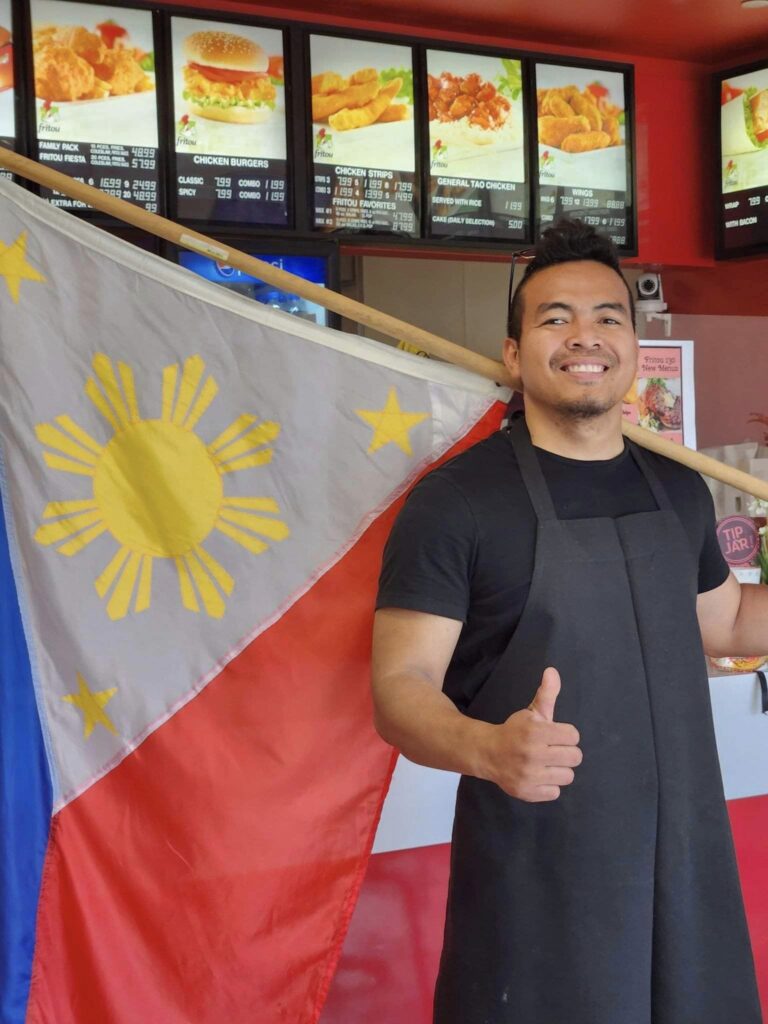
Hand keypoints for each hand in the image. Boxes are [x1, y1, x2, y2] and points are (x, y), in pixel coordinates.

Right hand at [482, 667, 581, 801]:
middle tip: (552, 750)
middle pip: (575, 757)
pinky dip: (549, 785)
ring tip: (546, 764)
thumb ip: (546, 693)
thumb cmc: (515, 731)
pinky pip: (555, 792)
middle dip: (565, 752)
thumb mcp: (531, 712)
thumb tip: (553, 671)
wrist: (488, 753)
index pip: (574, 736)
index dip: (565, 734)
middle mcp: (532, 754)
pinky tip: (538, 776)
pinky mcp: (527, 792)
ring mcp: (529, 775)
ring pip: (568, 776)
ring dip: (559, 770)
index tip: (554, 735)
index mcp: (535, 732)